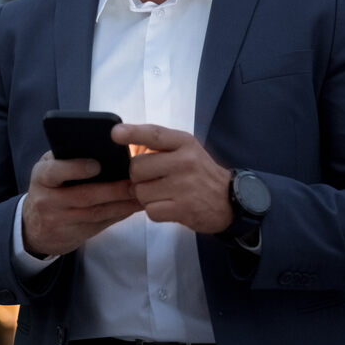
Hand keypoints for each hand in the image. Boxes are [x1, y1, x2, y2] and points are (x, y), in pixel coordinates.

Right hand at [21, 151, 141, 256]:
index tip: (97, 165)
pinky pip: (101, 224)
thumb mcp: (51, 168)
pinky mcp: (74, 235)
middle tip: (134, 181)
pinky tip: (134, 206)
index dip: (75, 169)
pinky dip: (119, 215)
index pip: (55, 171)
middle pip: (83, 195)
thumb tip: (107, 146)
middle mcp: (47, 200)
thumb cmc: (51, 186)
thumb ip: (69, 158)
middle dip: (111, 189)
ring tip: (141, 192)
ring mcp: (60, 220)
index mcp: (41, 176)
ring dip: (121, 204)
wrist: (35, 226)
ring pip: (95, 213)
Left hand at [113, 123, 232, 233]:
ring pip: (140, 192)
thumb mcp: (186, 150)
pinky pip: (150, 210)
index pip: (154, 134)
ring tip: (162, 194)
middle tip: (151, 180)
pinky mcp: (183, 209)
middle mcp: (185, 161)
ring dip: (145, 196)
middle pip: (137, 168)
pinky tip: (168, 206)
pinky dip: (154, 211)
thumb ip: (159, 146)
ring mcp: (184, 186)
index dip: (132, 133)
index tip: (115, 133)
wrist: (230, 200)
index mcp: (184, 142)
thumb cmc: (199, 173)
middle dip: (137, 177)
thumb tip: (123, 144)